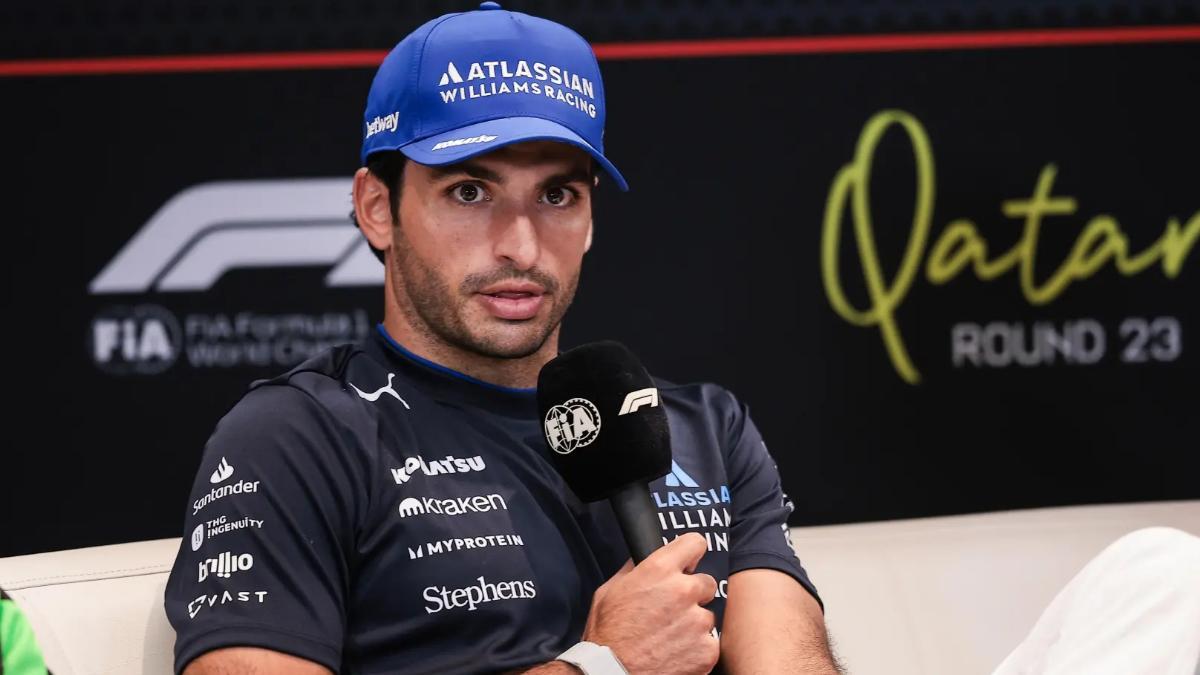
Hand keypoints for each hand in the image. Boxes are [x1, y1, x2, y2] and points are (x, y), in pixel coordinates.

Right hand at [581, 533, 718, 674]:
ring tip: (669, 637)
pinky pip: (710, 642)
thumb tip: (643, 557)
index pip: (695, 543)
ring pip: (707, 616)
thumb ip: (633, 570)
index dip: (691, 553)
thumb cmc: (606, 635)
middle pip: (706, 582)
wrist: (611, 674)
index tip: (689, 562)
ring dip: (694, 624)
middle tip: (673, 610)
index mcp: (659, 570)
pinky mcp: (707, 650)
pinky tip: (676, 653)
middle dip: (693, 594)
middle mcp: (683, 591)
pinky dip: (697, 648)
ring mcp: (698, 621)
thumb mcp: (609, 591)